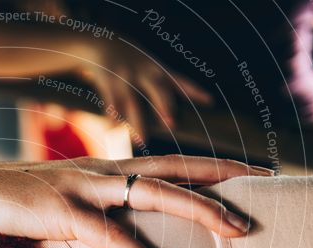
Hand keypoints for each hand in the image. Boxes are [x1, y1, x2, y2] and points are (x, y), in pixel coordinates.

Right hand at [0, 155, 273, 247]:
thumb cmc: (8, 203)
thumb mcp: (56, 204)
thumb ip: (88, 216)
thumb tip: (111, 241)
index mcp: (100, 169)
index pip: (164, 161)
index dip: (206, 165)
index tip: (247, 170)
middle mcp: (97, 170)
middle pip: (171, 168)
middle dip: (221, 177)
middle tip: (266, 185)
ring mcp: (79, 188)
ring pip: (152, 193)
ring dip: (199, 209)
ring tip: (238, 230)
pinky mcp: (58, 213)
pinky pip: (110, 236)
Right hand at [79, 43, 213, 142]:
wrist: (103, 42)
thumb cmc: (131, 60)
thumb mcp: (150, 65)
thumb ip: (163, 84)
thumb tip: (175, 112)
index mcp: (158, 70)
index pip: (180, 81)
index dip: (194, 91)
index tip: (209, 101)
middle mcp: (144, 73)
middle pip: (157, 91)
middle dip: (165, 107)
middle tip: (172, 124)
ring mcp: (126, 78)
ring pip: (133, 102)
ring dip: (137, 122)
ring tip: (142, 141)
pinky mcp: (109, 83)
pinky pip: (111, 103)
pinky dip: (112, 118)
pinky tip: (112, 131)